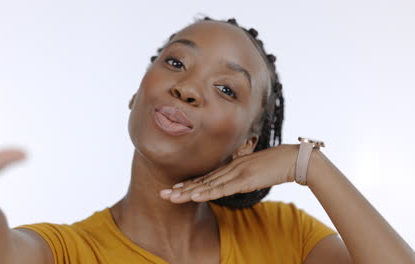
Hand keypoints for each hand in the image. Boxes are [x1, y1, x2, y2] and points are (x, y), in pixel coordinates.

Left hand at [159, 144, 298, 202]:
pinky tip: (194, 196)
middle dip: (182, 188)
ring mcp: (236, 173)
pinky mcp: (245, 179)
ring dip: (188, 192)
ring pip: (208, 185)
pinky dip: (207, 193)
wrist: (293, 159)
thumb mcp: (255, 171)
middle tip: (163, 193)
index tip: (174, 189)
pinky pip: (223, 188)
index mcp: (231, 167)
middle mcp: (230, 169)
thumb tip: (234, 182)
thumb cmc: (276, 164)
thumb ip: (242, 176)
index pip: (206, 178)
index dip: (189, 184)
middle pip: (202, 181)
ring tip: (171, 196)